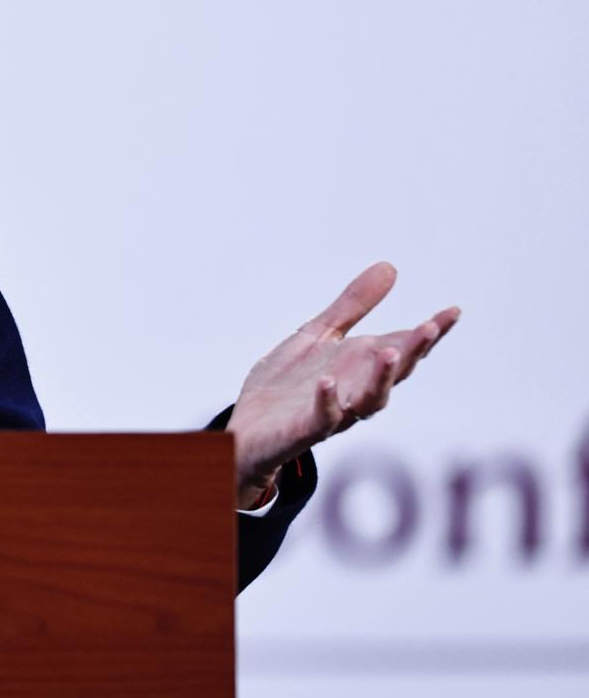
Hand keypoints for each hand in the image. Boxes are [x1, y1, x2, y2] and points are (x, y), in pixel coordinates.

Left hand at [227, 262, 459, 507]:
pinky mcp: (302, 430)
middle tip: (430, 328)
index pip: (403, 348)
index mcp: (360, 367)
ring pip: (368, 401)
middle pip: (394, 374)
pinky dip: (326, 401)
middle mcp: (355, 392)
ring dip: (381, 378)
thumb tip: (390, 267)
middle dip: (413, 352)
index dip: (429, 332)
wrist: (246, 430)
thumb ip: (352, 306)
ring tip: (390, 351)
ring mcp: (332, 413)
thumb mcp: (317, 335)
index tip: (452, 311)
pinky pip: (320, 419)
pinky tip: (327, 382)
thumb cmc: (286, 385)